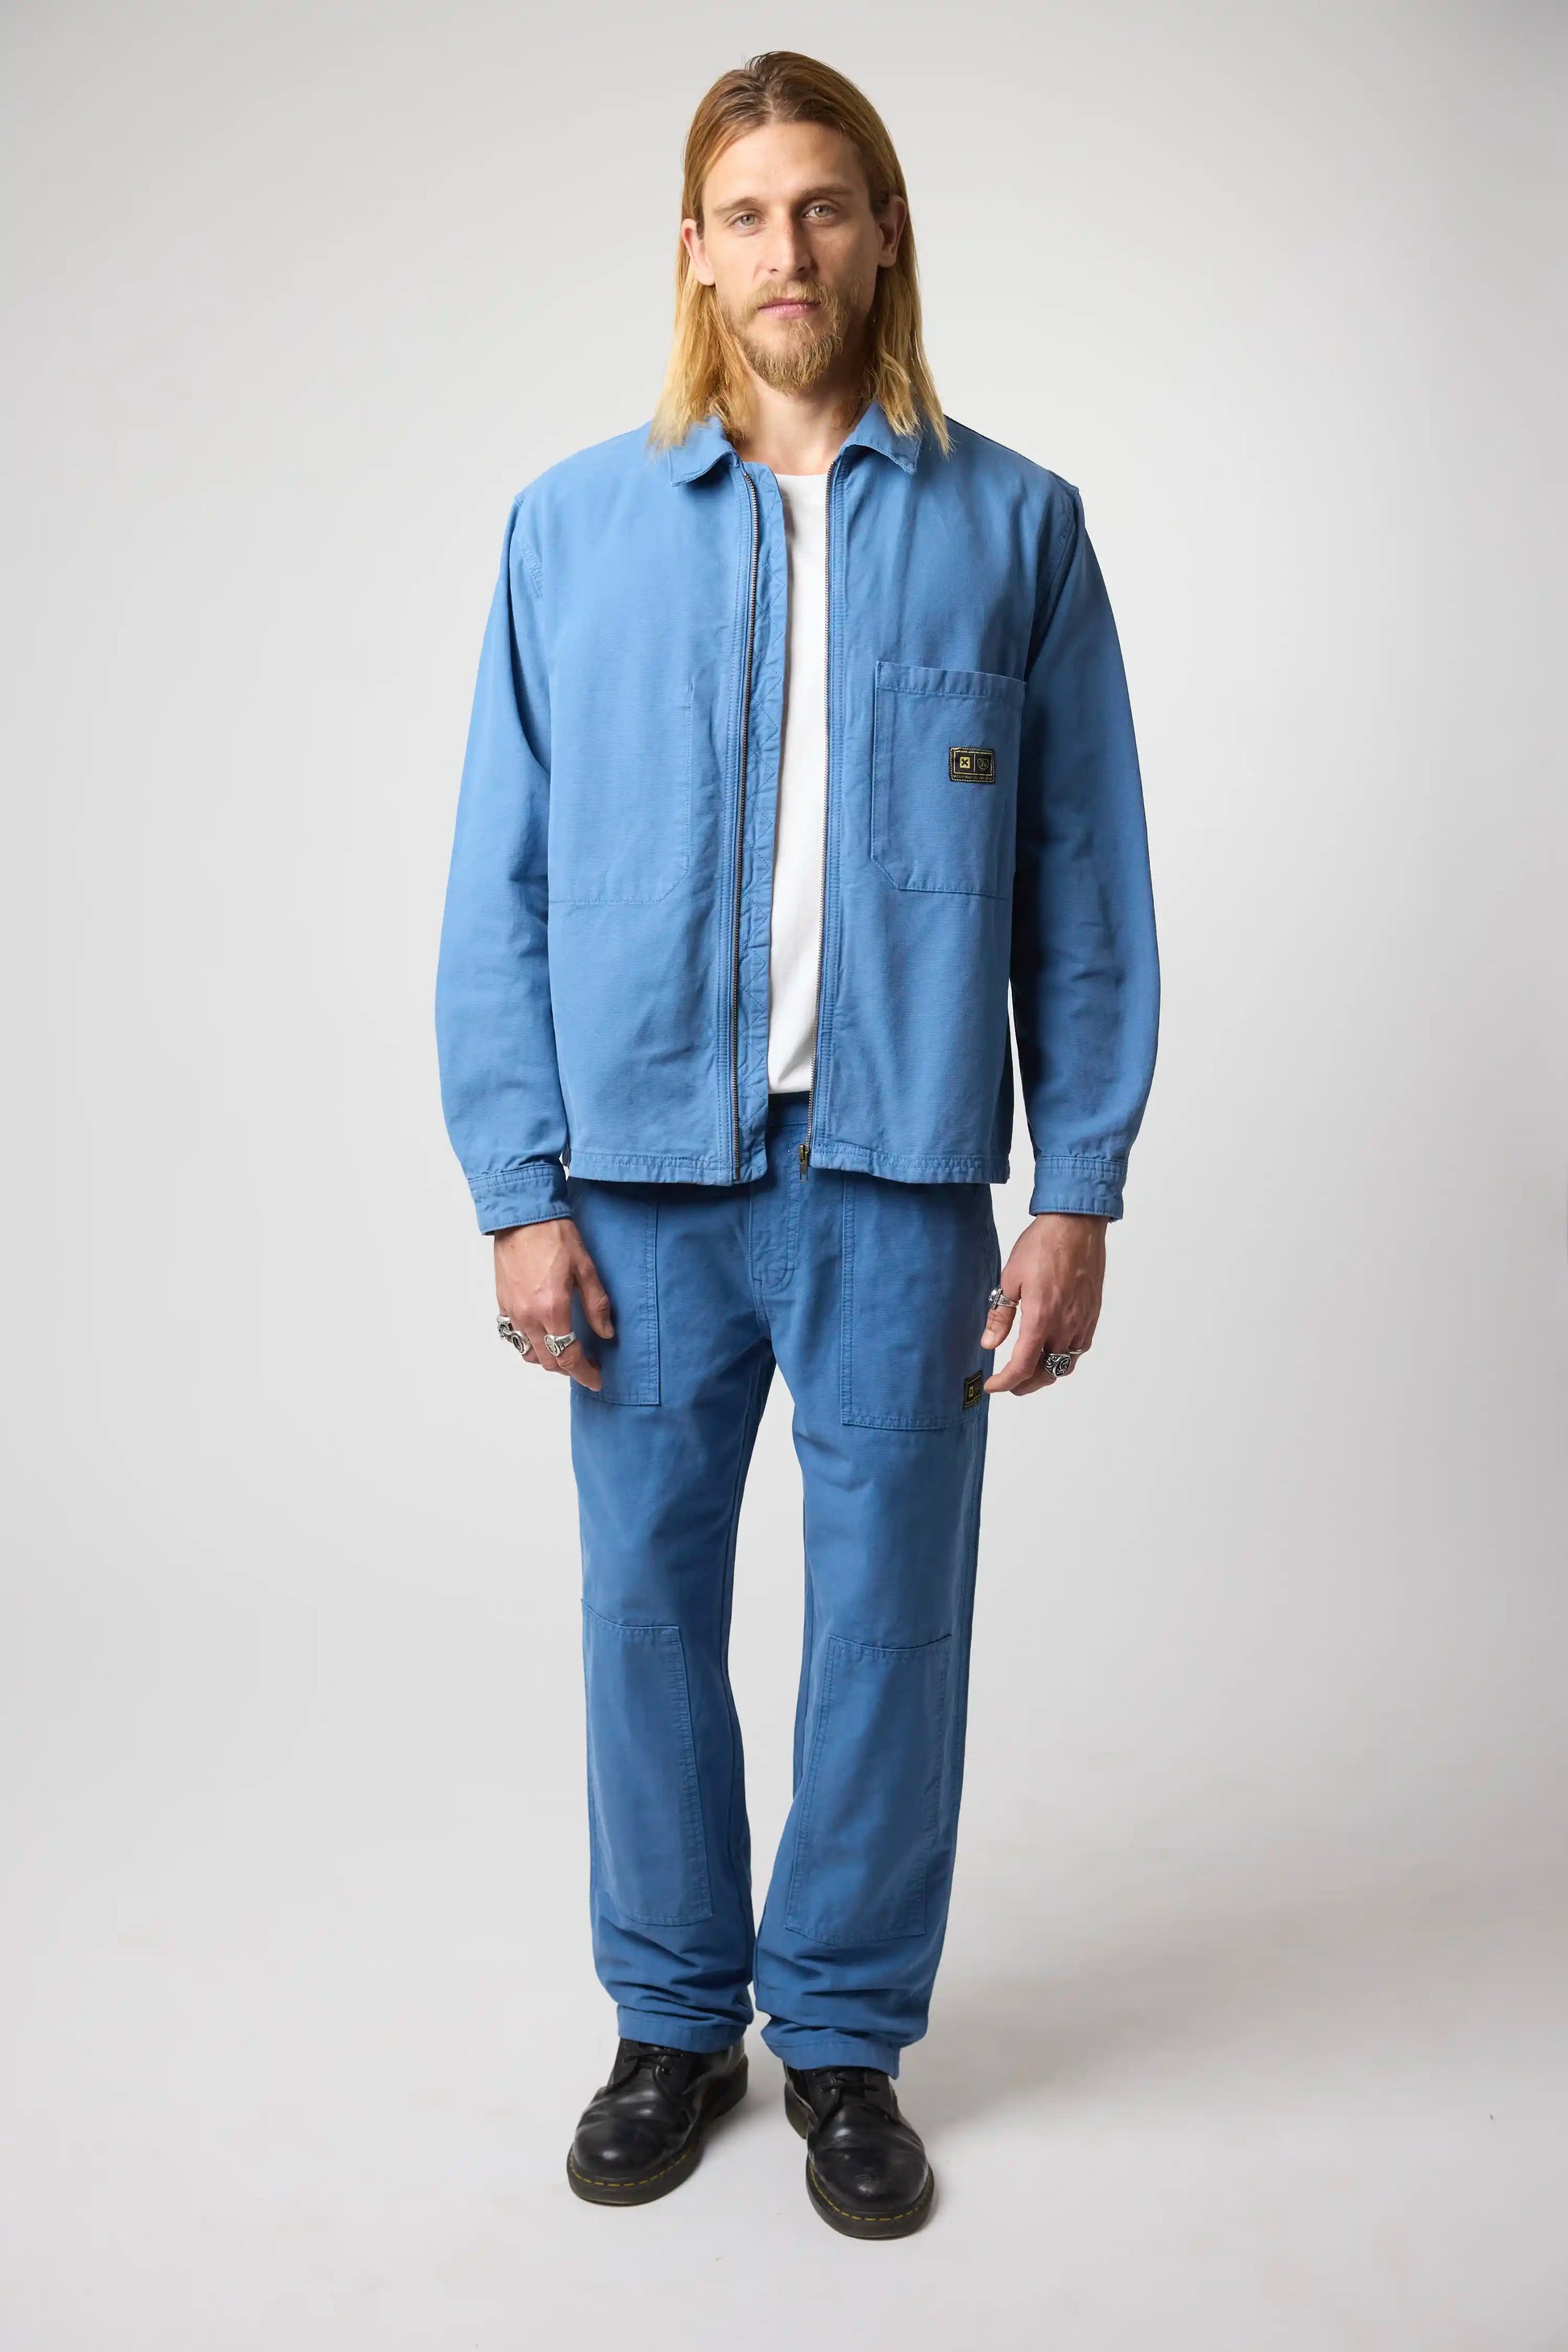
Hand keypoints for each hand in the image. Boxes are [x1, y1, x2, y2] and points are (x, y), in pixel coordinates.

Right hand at [493, 1218, 613, 1390]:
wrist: (522, 1217)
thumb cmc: (555, 1237)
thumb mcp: (586, 1268)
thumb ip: (597, 1305)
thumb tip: (606, 1332)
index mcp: (552, 1310)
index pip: (568, 1357)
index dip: (584, 1374)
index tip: (596, 1379)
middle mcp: (528, 1317)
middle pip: (547, 1361)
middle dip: (568, 1369)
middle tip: (586, 1364)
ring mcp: (512, 1312)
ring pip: (527, 1353)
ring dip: (547, 1358)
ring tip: (564, 1351)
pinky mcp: (502, 1303)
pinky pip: (513, 1336)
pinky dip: (528, 1344)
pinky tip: (542, 1334)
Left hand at [981, 1213, 1107, 1395]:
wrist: (1076, 1225)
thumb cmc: (1043, 1245)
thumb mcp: (1010, 1278)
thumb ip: (1000, 1315)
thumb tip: (988, 1342)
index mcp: (1041, 1318)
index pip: (1023, 1366)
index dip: (1005, 1382)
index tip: (992, 1385)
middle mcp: (1065, 1326)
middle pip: (1046, 1373)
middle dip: (1025, 1385)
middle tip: (1008, 1384)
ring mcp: (1082, 1322)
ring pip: (1066, 1365)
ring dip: (1046, 1374)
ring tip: (1029, 1371)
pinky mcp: (1092, 1315)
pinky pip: (1079, 1349)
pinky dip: (1064, 1358)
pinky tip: (1053, 1350)